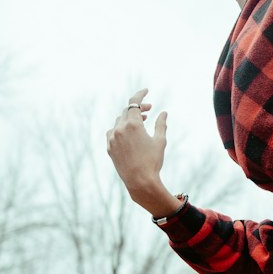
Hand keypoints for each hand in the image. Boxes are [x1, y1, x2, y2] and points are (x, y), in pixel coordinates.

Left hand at [106, 88, 182, 217]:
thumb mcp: (160, 141)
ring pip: (119, 121)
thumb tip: (163, 113)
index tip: (146, 90)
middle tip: (149, 110)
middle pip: (127, 111)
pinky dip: (120, 129)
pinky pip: (113, 132)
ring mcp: (112, 138)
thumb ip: (161, 124)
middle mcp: (120, 129)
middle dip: (138, 109)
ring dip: (129, 118)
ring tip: (141, 122)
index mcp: (133, 124)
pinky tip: (129, 134)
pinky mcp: (109, 148)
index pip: (134, 102)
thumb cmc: (152, 161)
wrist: (140, 182)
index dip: (140, 94)